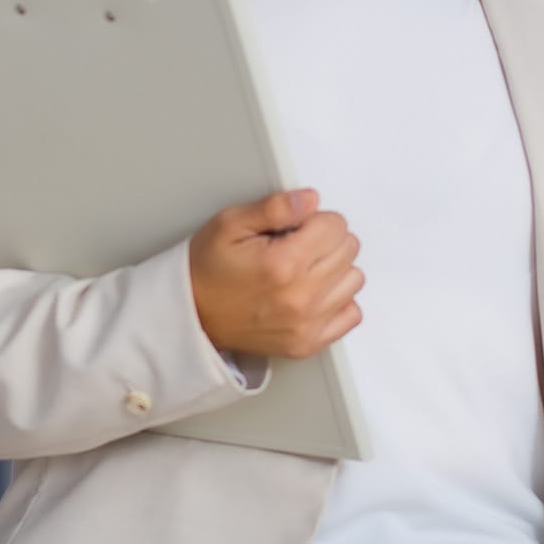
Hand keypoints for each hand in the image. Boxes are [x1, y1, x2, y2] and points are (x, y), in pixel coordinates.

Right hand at [188, 189, 363, 358]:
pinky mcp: (307, 343)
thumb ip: (274, 208)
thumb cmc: (207, 270)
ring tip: (303, 270)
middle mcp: (300, 297)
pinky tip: (313, 293)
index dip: (315, 219)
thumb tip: (309, 200)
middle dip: (326, 241)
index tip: (295, 227)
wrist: (189, 316)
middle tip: (296, 247)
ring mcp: (306, 324)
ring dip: (335, 269)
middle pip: (348, 250)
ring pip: (354, 279)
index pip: (336, 226)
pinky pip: (351, 315)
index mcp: (283, 264)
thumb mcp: (229, 225)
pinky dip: (338, 301)